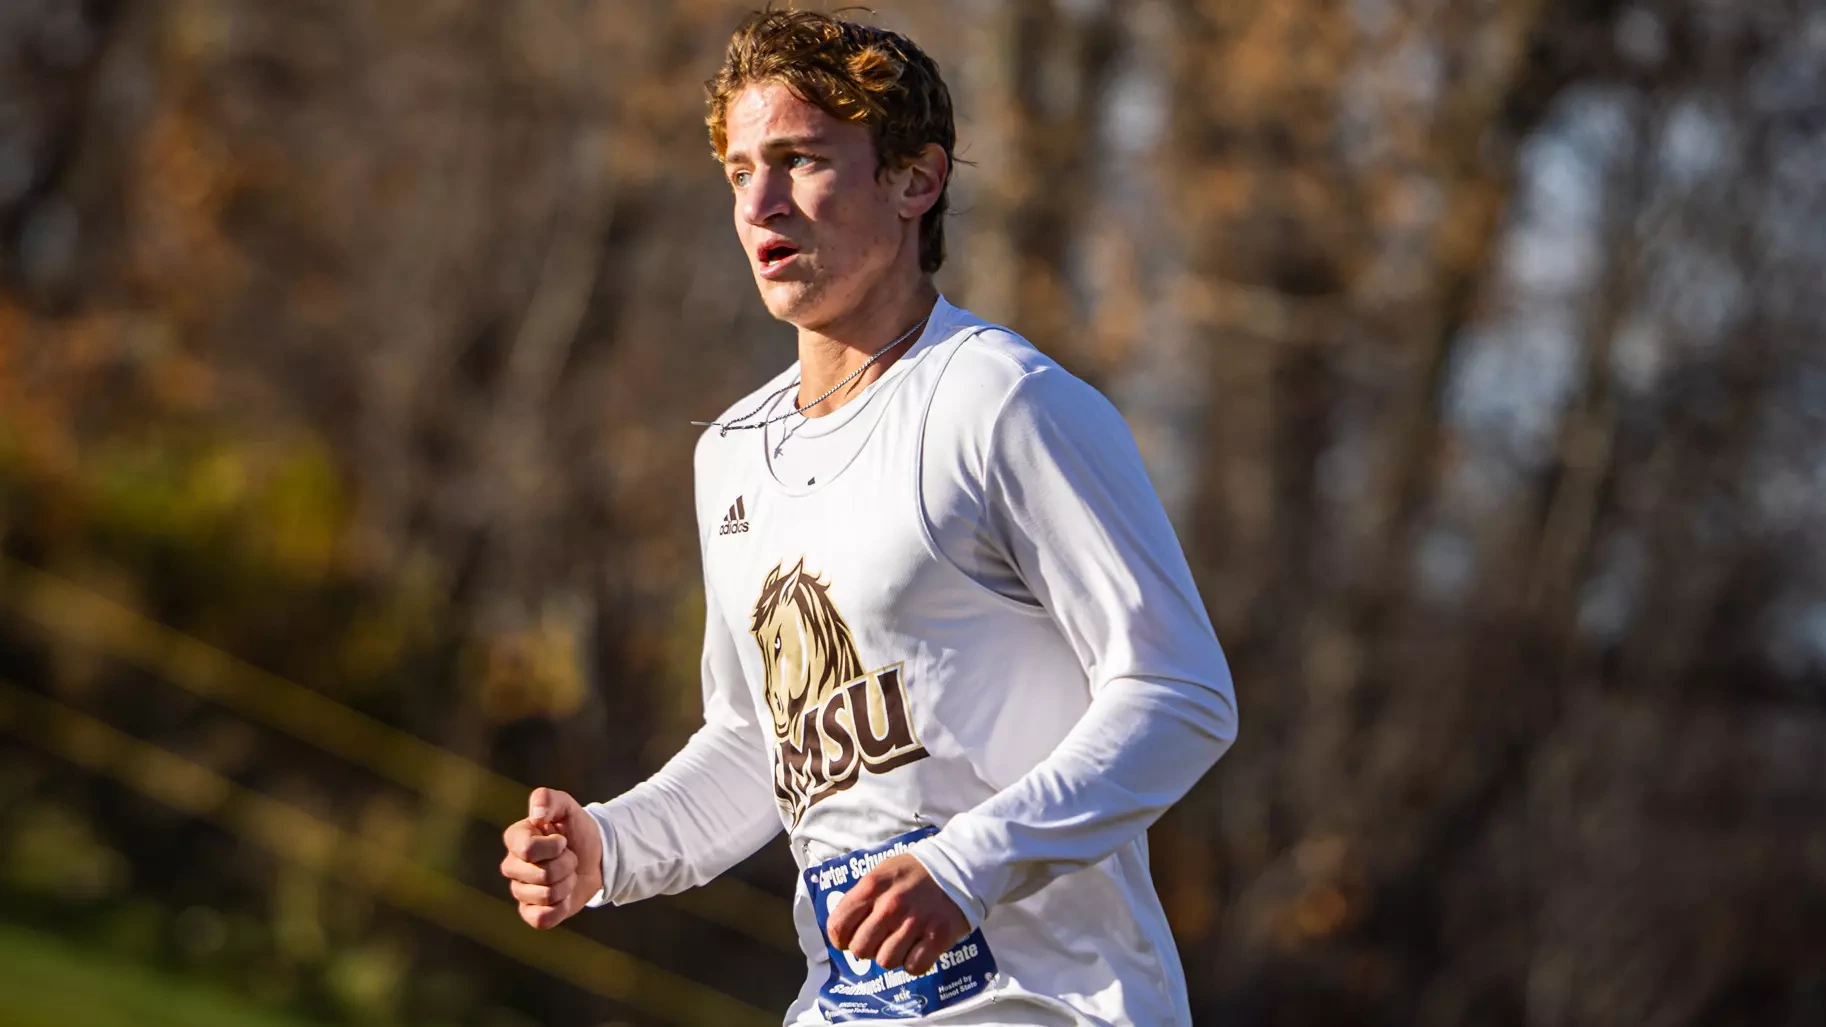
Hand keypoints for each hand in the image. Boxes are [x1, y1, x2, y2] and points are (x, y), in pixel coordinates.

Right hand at [499, 787, 603, 929]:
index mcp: (516, 839)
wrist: (595, 857)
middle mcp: (512, 866)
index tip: (563, 840)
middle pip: (541, 875)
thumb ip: (549, 799)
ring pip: (546, 896)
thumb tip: (536, 813)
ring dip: (567, 885)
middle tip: (569, 858)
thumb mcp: (567, 807)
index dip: (554, 847)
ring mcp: (520, 891)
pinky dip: (560, 908)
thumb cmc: (577, 830)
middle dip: (566, 866)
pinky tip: (563, 896)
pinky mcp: (531, 912)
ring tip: (567, 874)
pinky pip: (541, 919)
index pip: (528, 849)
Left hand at [827, 852, 967, 973]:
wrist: (960, 865)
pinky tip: (918, 948)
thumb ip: (860, 898)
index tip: (849, 939)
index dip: (840, 939)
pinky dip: (914, 962)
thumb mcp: (881, 872)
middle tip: (879, 940)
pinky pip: (914, 967)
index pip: (837, 926)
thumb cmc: (915, 872)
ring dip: (891, 956)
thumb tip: (842, 928)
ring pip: (885, 961)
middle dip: (867, 949)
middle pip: (860, 949)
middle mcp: (890, 905)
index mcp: (872, 886)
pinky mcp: (938, 937)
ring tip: (901, 942)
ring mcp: (915, 922)